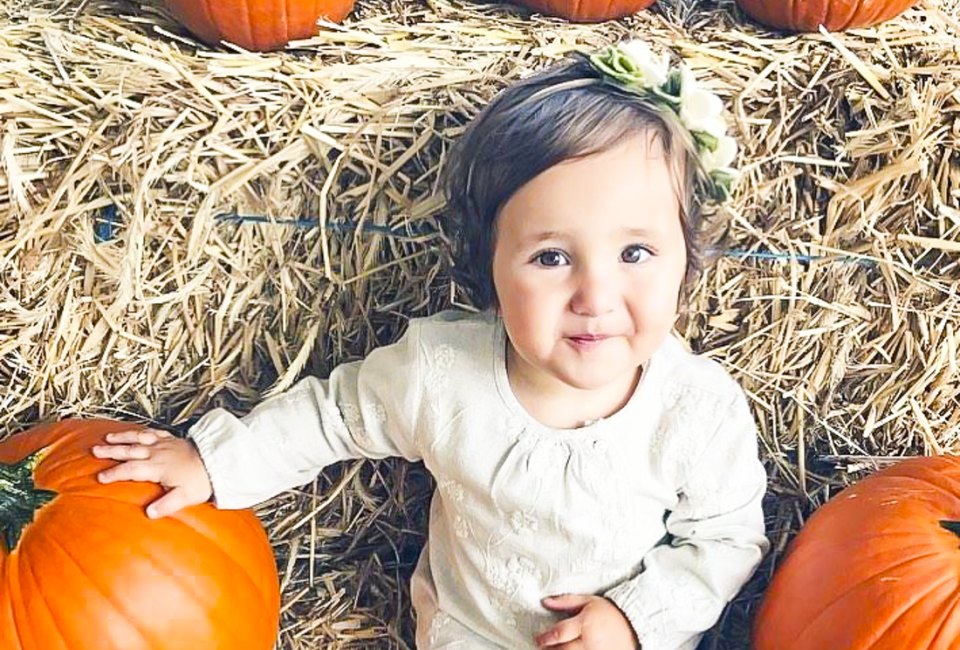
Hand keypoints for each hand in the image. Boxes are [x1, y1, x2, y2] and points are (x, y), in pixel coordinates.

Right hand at [92, 428, 212, 518]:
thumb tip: (148, 514)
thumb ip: (166, 505)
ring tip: (108, 437)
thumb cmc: (201, 481)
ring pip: (139, 438)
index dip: (115, 473)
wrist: (218, 461)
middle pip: (130, 450)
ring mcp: (165, 444)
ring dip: (123, 437)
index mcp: (157, 467)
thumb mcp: (184, 497)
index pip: (130, 470)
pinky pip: (153, 432)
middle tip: (95, 450)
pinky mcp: (172, 439)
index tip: (100, 477)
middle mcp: (158, 453)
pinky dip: (142, 431)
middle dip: (111, 451)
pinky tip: (137, 432)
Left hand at [535, 594, 638, 649]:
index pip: (560, 633)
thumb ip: (566, 601)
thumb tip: (545, 601)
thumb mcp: (588, 601)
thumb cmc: (609, 612)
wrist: (633, 625)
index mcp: (585, 623)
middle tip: (542, 648)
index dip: (546, 638)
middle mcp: (589, 640)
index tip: (539, 639)